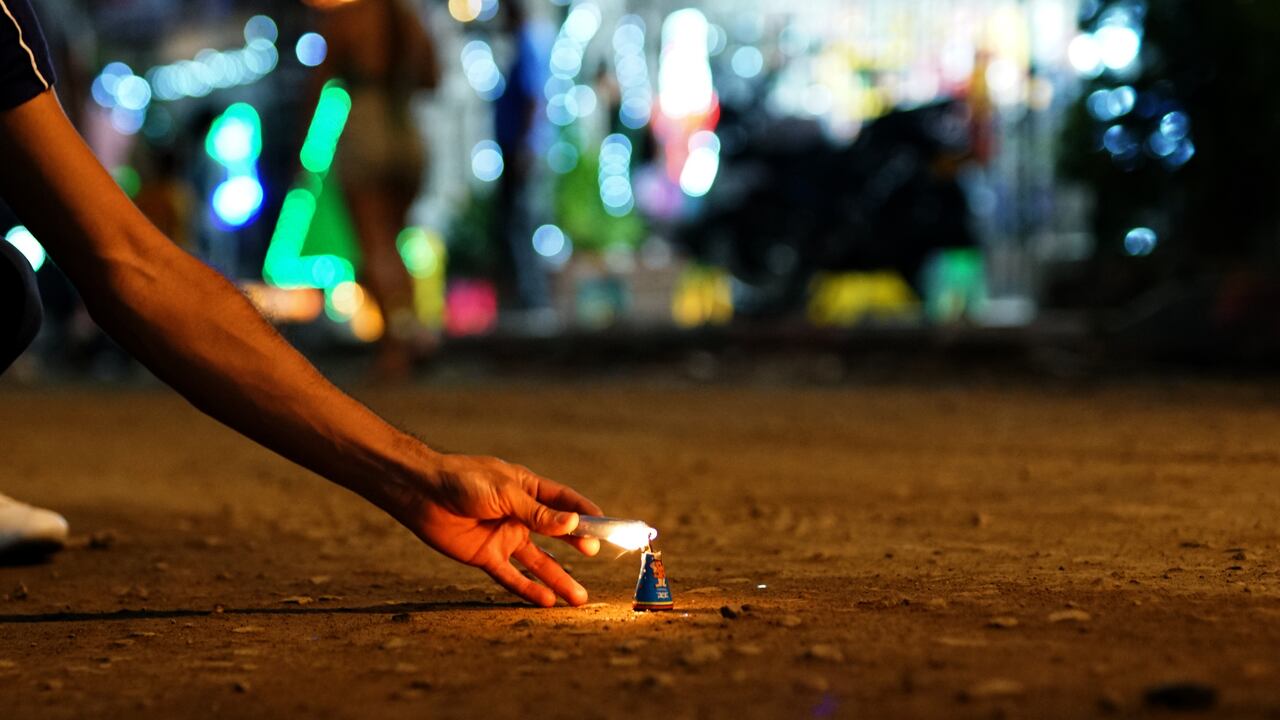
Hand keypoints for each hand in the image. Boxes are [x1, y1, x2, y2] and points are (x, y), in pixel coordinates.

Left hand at [392, 454, 602, 606]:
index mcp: (528, 488)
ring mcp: (505, 536)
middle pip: (557, 534)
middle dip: (578, 546)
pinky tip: (547, 601)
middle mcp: (521, 514)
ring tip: (579, 598)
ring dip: (559, 579)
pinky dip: (528, 589)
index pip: (565, 501)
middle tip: (596, 555)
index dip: (587, 513)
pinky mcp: (487, 556)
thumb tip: (575, 523)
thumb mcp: (506, 493)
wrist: (422, 493)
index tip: (608, 526)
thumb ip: (539, 513)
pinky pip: (511, 576)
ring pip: (538, 562)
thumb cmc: (464, 481)